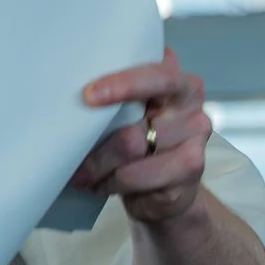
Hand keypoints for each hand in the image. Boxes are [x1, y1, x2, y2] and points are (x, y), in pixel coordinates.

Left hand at [76, 48, 210, 224]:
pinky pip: (136, 179)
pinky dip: (111, 183)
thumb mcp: (129, 111)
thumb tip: (69, 95)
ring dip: (99, 167)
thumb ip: (116, 95)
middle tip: (69, 152)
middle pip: (134, 128)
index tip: (88, 95)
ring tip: (83, 172)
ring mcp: (196, 145)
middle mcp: (194, 112)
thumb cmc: (140, 137)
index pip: (157, 77)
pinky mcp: (188, 176)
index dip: (124, 84)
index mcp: (181, 84)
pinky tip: (102, 184)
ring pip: (132, 154)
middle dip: (95, 145)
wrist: (167, 188)